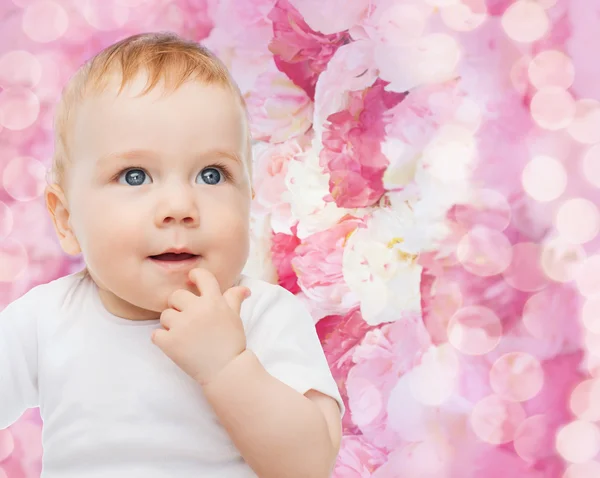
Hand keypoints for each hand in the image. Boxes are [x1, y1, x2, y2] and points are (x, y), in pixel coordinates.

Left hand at [151, 268, 250, 385]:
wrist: (226, 371)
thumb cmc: (232, 343)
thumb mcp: (235, 317)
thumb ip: (234, 299)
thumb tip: (243, 289)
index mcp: (214, 301)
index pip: (201, 276)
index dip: (195, 276)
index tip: (192, 281)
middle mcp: (196, 310)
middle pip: (176, 295)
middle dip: (179, 306)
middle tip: (188, 319)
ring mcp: (181, 326)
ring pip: (165, 315)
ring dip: (171, 324)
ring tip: (184, 335)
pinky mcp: (169, 343)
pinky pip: (156, 334)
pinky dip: (162, 340)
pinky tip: (174, 345)